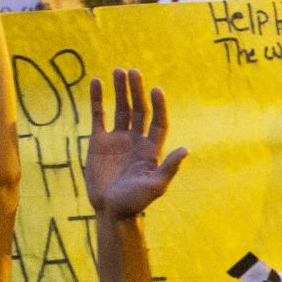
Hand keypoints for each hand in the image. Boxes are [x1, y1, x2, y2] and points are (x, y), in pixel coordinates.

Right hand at [85, 68, 188, 218]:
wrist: (111, 210)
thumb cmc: (136, 202)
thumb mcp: (155, 186)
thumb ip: (168, 167)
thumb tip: (185, 149)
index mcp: (152, 149)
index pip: (157, 122)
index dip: (158, 106)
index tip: (156, 90)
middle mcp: (137, 140)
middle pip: (139, 110)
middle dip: (137, 91)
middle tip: (134, 71)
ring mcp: (118, 139)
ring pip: (120, 109)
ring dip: (120, 90)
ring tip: (119, 71)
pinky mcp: (99, 141)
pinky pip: (98, 115)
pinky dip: (97, 99)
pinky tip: (96, 82)